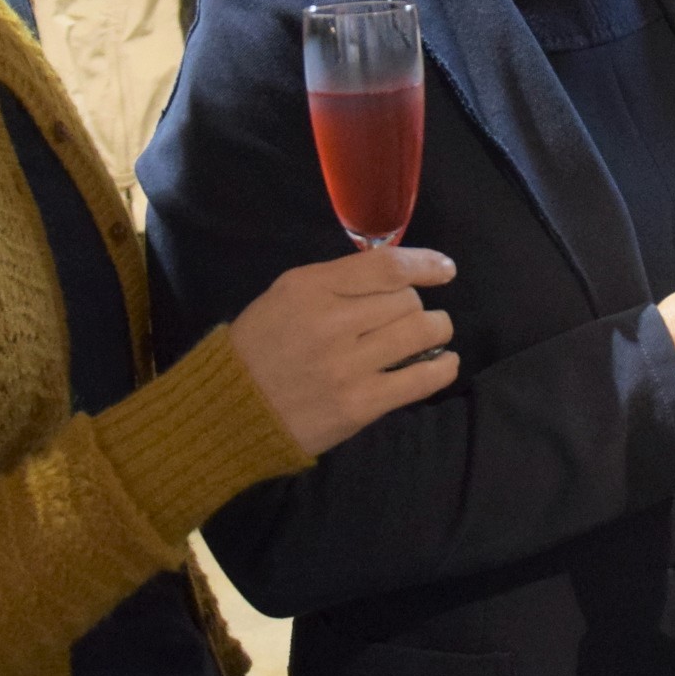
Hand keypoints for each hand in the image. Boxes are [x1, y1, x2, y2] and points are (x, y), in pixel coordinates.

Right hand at [225, 245, 459, 456]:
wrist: (230, 411)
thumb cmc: (262, 346)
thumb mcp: (287, 294)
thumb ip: (337, 281)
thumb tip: (397, 274)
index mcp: (310, 288)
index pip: (386, 267)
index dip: (425, 264)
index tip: (444, 270)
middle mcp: (331, 323)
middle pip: (407, 301)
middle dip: (415, 305)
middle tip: (407, 317)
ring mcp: (347, 367)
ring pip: (420, 333)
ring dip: (436, 331)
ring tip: (431, 335)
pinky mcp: (360, 405)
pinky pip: (420, 380)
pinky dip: (442, 368)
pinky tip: (444, 363)